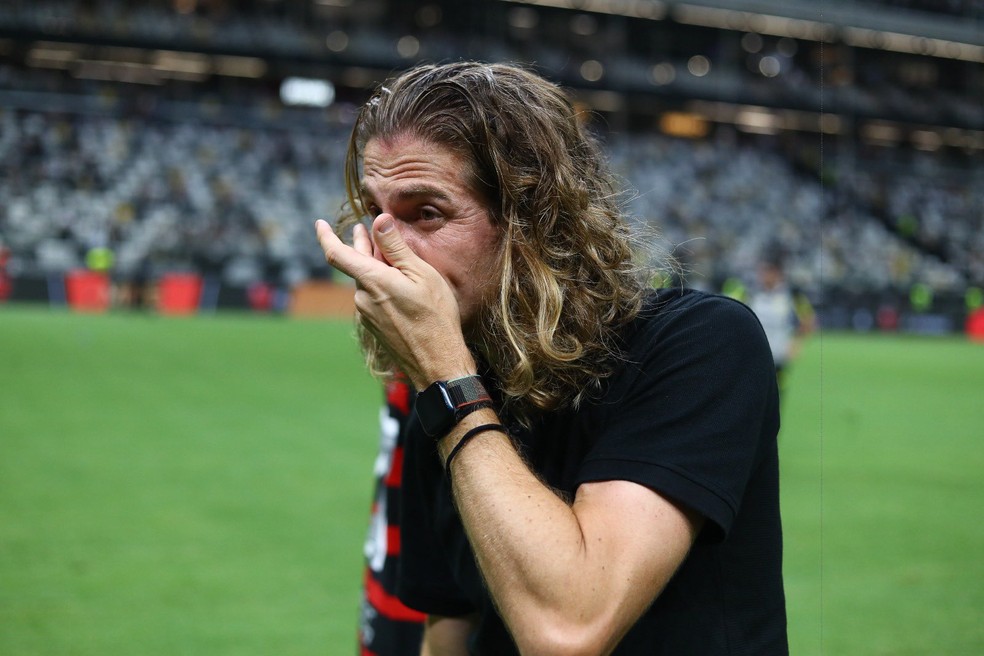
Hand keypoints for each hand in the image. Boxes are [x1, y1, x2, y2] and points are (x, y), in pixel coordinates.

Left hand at [315, 216, 475, 388]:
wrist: (437, 362)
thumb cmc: (435, 316)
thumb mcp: (421, 274)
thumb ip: (396, 248)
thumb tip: (378, 221)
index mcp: (372, 281)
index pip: (336, 254)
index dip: (325, 236)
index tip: (318, 223)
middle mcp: (363, 299)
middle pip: (356, 266)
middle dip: (359, 246)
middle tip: (361, 229)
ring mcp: (367, 315)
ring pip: (366, 283)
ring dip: (373, 267)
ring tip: (384, 255)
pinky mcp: (374, 327)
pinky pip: (372, 299)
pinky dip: (379, 285)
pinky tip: (395, 285)